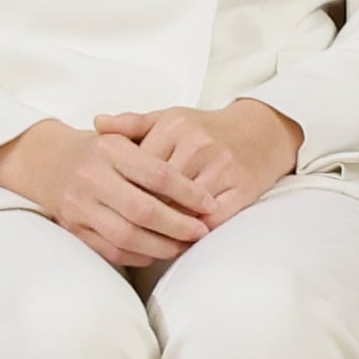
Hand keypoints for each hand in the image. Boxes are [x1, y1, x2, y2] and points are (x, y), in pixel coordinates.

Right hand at [0, 119, 216, 267]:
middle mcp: (90, 177)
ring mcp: (79, 205)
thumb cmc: (99, 152)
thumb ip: (159, 153)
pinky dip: (140, 255)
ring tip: (184, 245)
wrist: (47, 162)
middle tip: (201, 231)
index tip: (209, 204)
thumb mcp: (123, 137)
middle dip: (178, 225)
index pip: (156, 173)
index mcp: (108, 149)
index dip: (188, 192)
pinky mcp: (74, 228)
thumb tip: (200, 188)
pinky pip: (112, 251)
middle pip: (142, 209)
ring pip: (127, 235)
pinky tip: (157, 251)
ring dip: (162, 245)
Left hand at [93, 101, 301, 227]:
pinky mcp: (243, 190)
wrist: (261, 131)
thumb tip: (97, 122)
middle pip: (159, 189)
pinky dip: (195, 233)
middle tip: (123, 226)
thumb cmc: (205, 129)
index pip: (139, 166)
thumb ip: (132, 124)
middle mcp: (198, 145)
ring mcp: (222, 168)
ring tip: (147, 238)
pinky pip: (213, 220)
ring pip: (184, 208)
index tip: (110, 203)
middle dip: (141, 210)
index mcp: (174, 126)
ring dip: (166, 226)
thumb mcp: (168, 119)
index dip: (124, 188)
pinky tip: (181, 239)